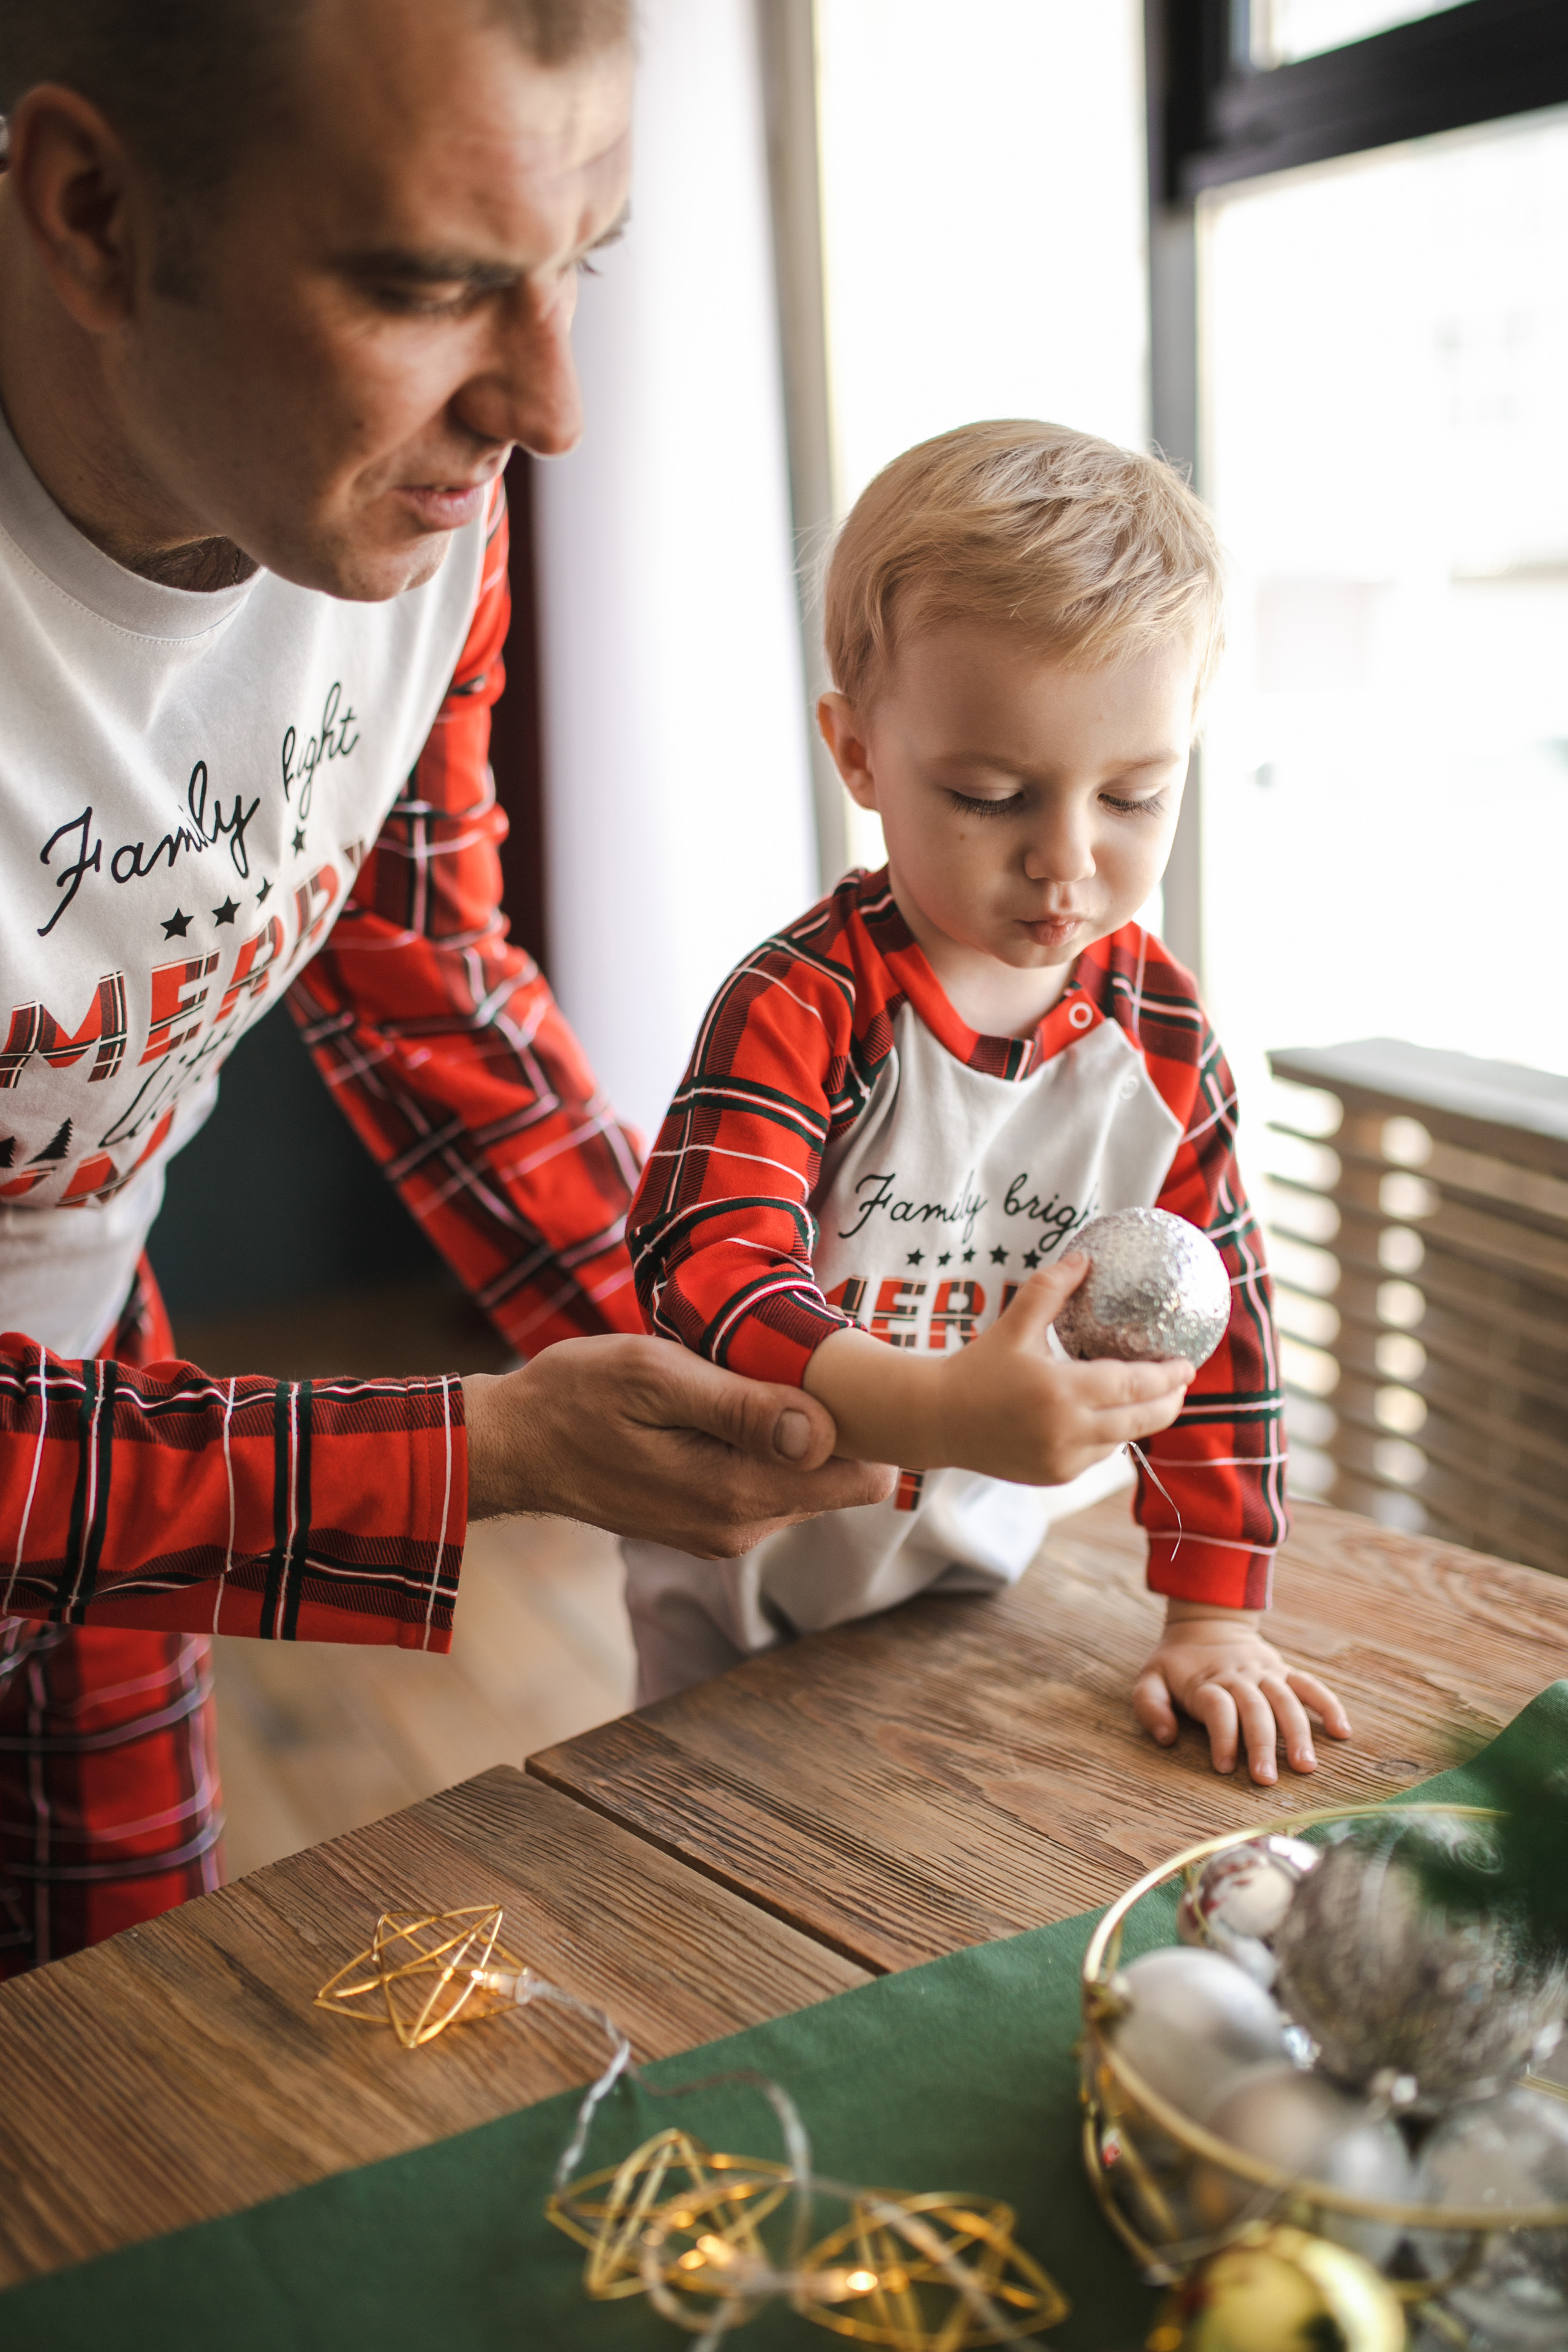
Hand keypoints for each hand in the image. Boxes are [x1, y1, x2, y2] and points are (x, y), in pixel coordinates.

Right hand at [462, 1335, 894, 1556]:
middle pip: (840, 1476)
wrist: (513, 1445)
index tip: (834, 1373)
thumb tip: (820, 1431)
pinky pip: (767, 1480)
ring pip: (804, 1476)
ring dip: (789, 1428)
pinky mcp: (709, 1520)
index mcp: (737, 1494)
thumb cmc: (576, 1397)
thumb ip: (741, 1407)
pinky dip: (759, 1442)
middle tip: (778, 1360)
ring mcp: (725, 1529)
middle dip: (826, 1420)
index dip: (866, 1422)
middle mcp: (741, 1526)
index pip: (864, 1479)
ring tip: (738, 1377)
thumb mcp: (655, 1378)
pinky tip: (719, 1403)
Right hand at [803, 1253, 1192, 1483]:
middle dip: (1169, 1402)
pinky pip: (1098, 1455)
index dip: (1167, 1376)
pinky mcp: (1055, 1476)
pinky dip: (1108, 1435)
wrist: (938, 1419)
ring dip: (1138, 1419)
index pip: (1133, 1385)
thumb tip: (1085, 1257)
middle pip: (1141, 1420)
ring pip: (1121, 1440)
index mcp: (1060, 1390)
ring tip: (1147, 1396)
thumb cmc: (977, 1368)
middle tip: (1181, 1381)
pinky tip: (1107, 1415)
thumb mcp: (1014, 1324)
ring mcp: (1062, 1459)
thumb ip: (1051, 1289)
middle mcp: (1066, 1431)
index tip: (1187, 1363)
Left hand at [1133, 1602, 1352, 1784]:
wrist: (1206, 1624)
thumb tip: (1166, 1738)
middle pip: (1255, 1709)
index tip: (1224, 1767)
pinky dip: (1328, 1706)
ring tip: (1305, 1766)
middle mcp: (1239, 1676)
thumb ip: (1151, 1707)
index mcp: (1207, 1681)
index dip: (1222, 1736)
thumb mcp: (1149, 1679)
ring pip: (1286, 1700)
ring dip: (1298, 1732)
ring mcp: (1266, 1673)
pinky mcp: (1284, 1671)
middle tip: (1267, 1780)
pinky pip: (1310, 1686)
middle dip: (1261, 1745)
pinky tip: (1342, 1732)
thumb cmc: (1176, 1663)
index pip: (1218, 1708)